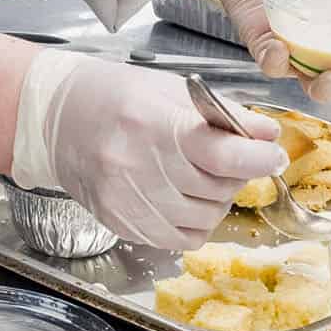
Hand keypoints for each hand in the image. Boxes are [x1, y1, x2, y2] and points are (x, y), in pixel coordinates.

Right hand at [16, 53, 284, 251]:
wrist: (58, 119)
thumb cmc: (117, 97)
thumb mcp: (171, 90)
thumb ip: (223, 114)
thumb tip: (268, 135)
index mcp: (154, 124)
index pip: (222, 154)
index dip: (257, 158)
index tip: (272, 155)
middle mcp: (138, 166)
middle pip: (218, 188)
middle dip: (234, 174)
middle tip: (223, 156)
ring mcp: (127, 200)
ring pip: (205, 219)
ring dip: (215, 200)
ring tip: (196, 176)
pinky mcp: (121, 223)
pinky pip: (181, 239)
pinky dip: (193, 223)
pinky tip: (181, 198)